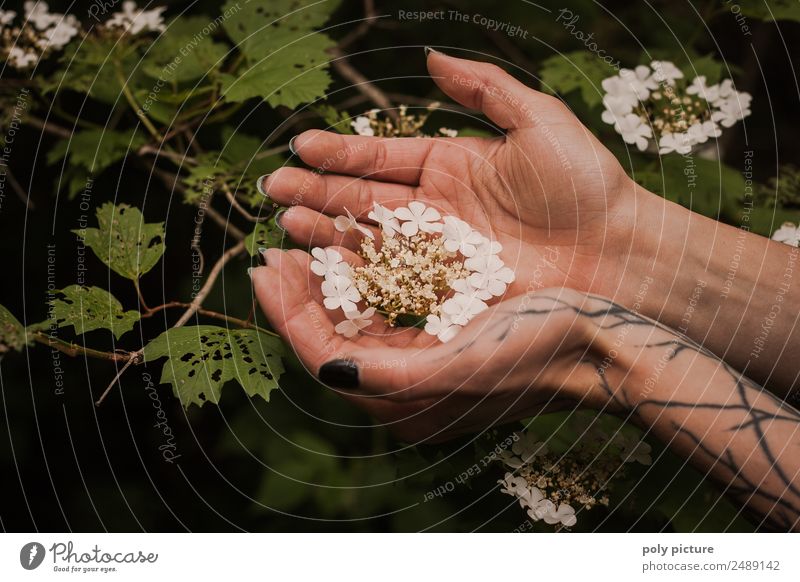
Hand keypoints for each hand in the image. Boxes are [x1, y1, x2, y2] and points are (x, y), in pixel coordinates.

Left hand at [251, 247, 614, 442]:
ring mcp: (424, 346)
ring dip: (328, 270)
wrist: (601, 343)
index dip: (286, 313)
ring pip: (356, 307)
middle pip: (332, 331)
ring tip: (304, 233)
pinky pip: (388, 292)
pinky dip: (365, 265)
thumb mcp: (461, 371)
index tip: (265, 268)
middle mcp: (407, 375)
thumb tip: (325, 368)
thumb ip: (388, 378)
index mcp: (405, 398)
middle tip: (275, 248)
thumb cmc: (538, 356)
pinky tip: (355, 236)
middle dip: (299, 290)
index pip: (323, 355)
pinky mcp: (444, 320)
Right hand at [261, 50, 641, 301]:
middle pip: (365, 200)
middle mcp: (438, 210)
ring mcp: (439, 253)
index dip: (341, 153)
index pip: (383, 158)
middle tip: (275, 189)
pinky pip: (393, 280)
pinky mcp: (446, 290)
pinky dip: (357, 274)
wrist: (619, 251)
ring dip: (326, 231)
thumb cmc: (585, 185)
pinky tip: (323, 265)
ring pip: (370, 241)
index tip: (301, 146)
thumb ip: (484, 87)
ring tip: (287, 222)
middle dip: (318, 193)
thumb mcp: (538, 121)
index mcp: (452, 166)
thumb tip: (432, 56)